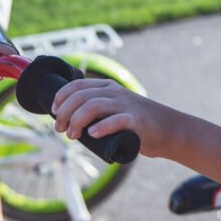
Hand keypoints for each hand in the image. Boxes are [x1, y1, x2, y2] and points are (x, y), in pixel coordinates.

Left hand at [51, 78, 174, 157]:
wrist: (168, 129)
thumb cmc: (136, 123)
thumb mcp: (114, 108)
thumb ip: (96, 110)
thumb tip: (68, 121)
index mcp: (107, 87)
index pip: (77, 85)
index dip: (61, 97)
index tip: (53, 112)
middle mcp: (115, 92)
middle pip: (81, 96)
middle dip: (64, 113)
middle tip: (59, 129)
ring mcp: (125, 105)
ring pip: (93, 106)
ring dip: (77, 121)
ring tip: (71, 135)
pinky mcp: (136, 120)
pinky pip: (116, 120)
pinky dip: (101, 127)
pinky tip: (92, 134)